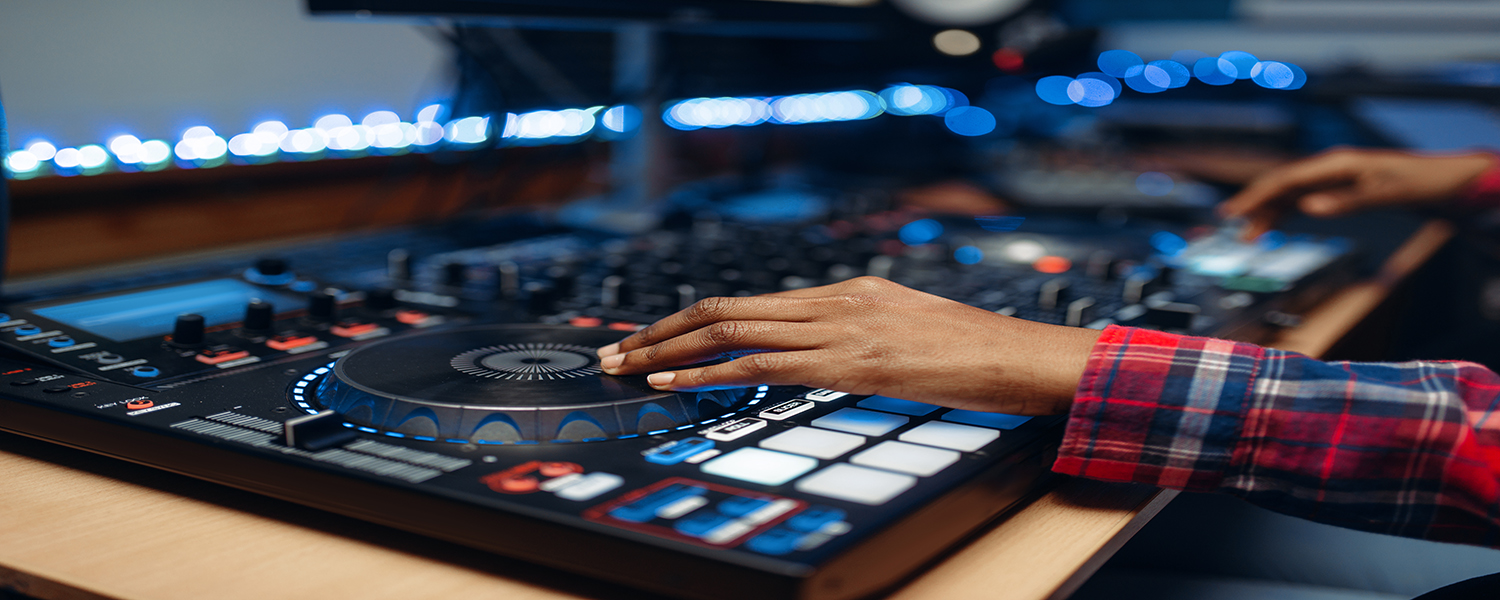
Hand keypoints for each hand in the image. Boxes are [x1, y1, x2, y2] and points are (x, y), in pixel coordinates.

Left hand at [595, 277, 1100, 415]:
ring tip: (625, 368)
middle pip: (724, 308)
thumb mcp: (901, 331)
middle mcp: (831, 301)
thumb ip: (853, 336)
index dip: (689, 319)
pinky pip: (761, 364)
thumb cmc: (966, 351)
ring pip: (730, 330)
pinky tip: (671, 384)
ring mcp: (837, 327)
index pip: (747, 301)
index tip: (651, 337)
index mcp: (842, 292)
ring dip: (667, 351)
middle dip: (660, 332)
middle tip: (615, 351)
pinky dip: (706, 373)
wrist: (1014, 354)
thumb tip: (815, 355)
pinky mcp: (847, 361)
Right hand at [1218, 148, 1495, 239]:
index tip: (1235, 210)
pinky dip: (1283, 212)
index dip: (1256, 194)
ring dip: (1266, 212)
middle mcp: (1327, 167)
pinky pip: (1300, 199)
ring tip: (1246, 235)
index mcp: (1334, 163)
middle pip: (1279, 184)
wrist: (1437, 178)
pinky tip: (1271, 226)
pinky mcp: (1334, 188)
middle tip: (1228, 221)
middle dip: (1253, 203)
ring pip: (1287, 193)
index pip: (1284, 178)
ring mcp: (1329, 177)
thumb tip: (1307, 208)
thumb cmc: (1414, 181)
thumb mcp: (1382, 193)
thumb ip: (1343, 201)